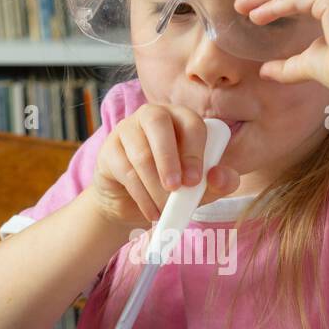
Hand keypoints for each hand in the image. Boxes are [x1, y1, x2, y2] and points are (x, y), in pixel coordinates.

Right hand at [88, 103, 240, 229]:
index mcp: (182, 119)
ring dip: (155, 187)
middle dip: (168, 158)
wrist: (135, 206)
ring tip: (165, 209)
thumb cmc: (174, 188)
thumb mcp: (202, 188)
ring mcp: (127, 130)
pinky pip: (125, 171)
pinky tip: (152, 211)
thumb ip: (220, 182)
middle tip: (174, 189)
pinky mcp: (108, 150)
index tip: (194, 181)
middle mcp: (153, 116)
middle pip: (158, 122)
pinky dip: (142, 197)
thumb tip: (218, 176)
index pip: (191, 123)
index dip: (194, 151)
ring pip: (140, 153)